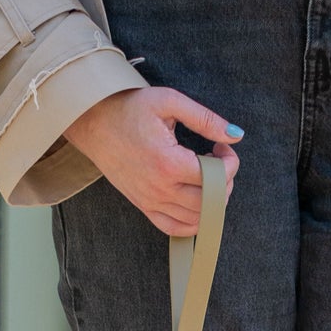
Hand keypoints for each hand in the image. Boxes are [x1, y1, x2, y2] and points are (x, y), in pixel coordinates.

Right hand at [64, 87, 241, 235]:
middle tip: (218, 161)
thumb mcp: (169, 102)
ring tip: (208, 177)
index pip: (215, 177)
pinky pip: (175, 228)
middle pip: (210, 202)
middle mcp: (160, 189)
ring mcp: (151, 202)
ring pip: (196, 219)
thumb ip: (205, 119)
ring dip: (213, 201)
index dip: (230, 163)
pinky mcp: (144, 207)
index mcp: (168, 163)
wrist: (94, 122)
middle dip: (225, 182)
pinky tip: (198, 203)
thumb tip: (236, 135)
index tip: (223, 147)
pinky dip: (194, 222)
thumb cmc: (129, 109)